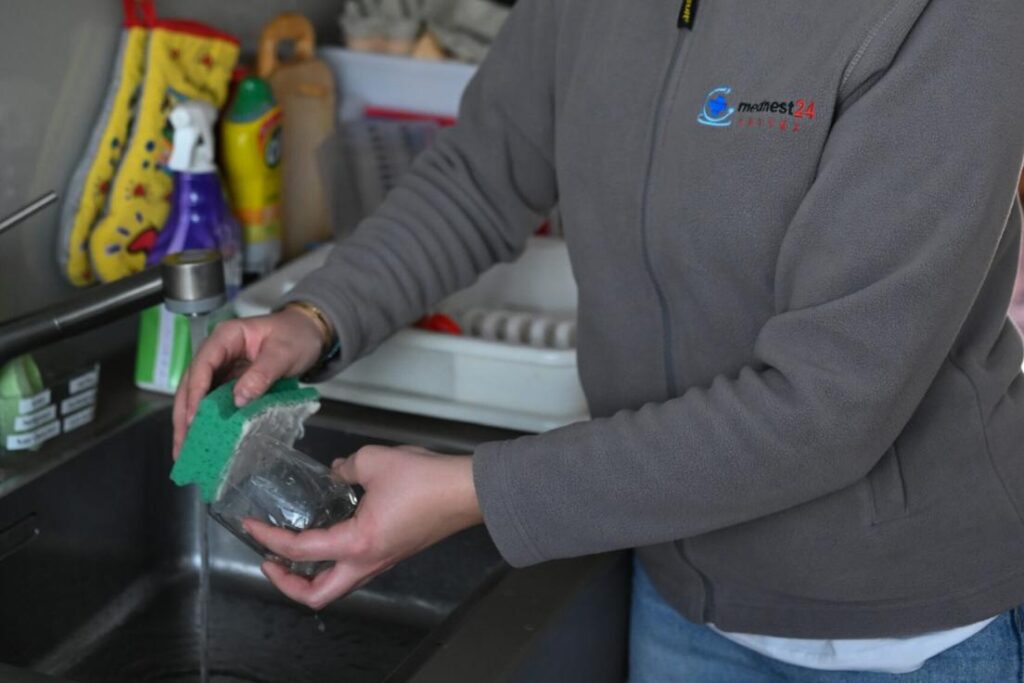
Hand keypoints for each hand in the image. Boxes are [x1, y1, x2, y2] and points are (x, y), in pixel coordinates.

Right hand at [172, 309, 323, 457]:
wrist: (310, 333)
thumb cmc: (296, 336)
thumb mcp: (283, 353)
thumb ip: (262, 374)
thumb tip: (238, 400)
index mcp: (226, 336)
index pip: (203, 364)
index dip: (195, 391)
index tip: (192, 418)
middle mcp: (218, 351)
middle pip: (191, 382)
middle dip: (184, 414)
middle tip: (181, 445)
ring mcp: (222, 367)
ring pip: (198, 395)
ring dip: (190, 421)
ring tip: (185, 450)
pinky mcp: (230, 381)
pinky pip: (214, 401)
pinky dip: (208, 419)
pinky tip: (204, 439)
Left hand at [245, 445, 482, 610]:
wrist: (467, 491)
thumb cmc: (425, 480)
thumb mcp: (374, 461)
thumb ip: (345, 467)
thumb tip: (336, 472)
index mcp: (357, 542)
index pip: (300, 550)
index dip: (269, 539)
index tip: (250, 526)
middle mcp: (368, 561)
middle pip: (318, 595)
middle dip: (286, 584)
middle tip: (269, 560)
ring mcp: (383, 561)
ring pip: (338, 585)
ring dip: (311, 575)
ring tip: (295, 549)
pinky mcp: (394, 552)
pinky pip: (355, 568)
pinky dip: (334, 559)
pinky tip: (330, 529)